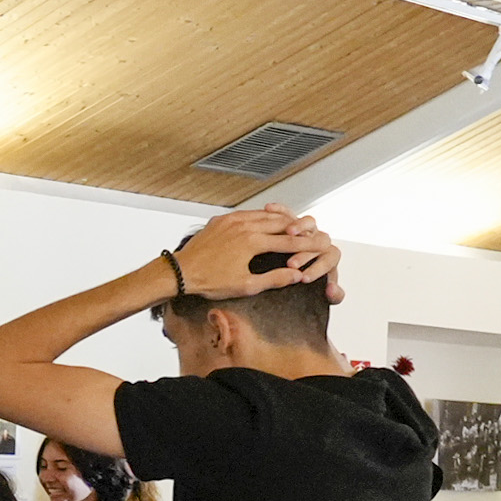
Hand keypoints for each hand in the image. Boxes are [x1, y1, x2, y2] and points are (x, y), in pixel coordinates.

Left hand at [167, 205, 335, 298]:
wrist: (180, 272)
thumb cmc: (210, 281)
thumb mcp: (246, 286)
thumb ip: (274, 279)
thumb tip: (297, 275)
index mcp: (253, 242)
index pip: (288, 241)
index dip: (306, 244)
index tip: (320, 245)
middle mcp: (244, 226)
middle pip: (280, 223)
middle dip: (297, 228)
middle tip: (311, 231)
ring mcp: (232, 220)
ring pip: (264, 215)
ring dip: (280, 220)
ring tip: (293, 225)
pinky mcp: (221, 219)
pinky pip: (247, 214)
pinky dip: (261, 217)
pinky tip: (265, 221)